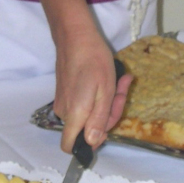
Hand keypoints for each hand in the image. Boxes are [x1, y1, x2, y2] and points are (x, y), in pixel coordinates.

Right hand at [25, 0, 131, 152]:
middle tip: (121, 92)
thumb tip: (92, 143)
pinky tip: (108, 79)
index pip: (69, 146)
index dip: (89, 144)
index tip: (105, 128)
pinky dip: (97, 96)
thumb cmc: (94, 61)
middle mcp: (64, 112)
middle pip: (86, 129)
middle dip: (108, 115)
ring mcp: (63, 102)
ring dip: (105, 103)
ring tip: (117, 82)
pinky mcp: (64, 92)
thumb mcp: (105, 92)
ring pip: (87, 114)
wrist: (76, 36)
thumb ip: (99, 120)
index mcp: (75, 114)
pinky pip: (83, 104)